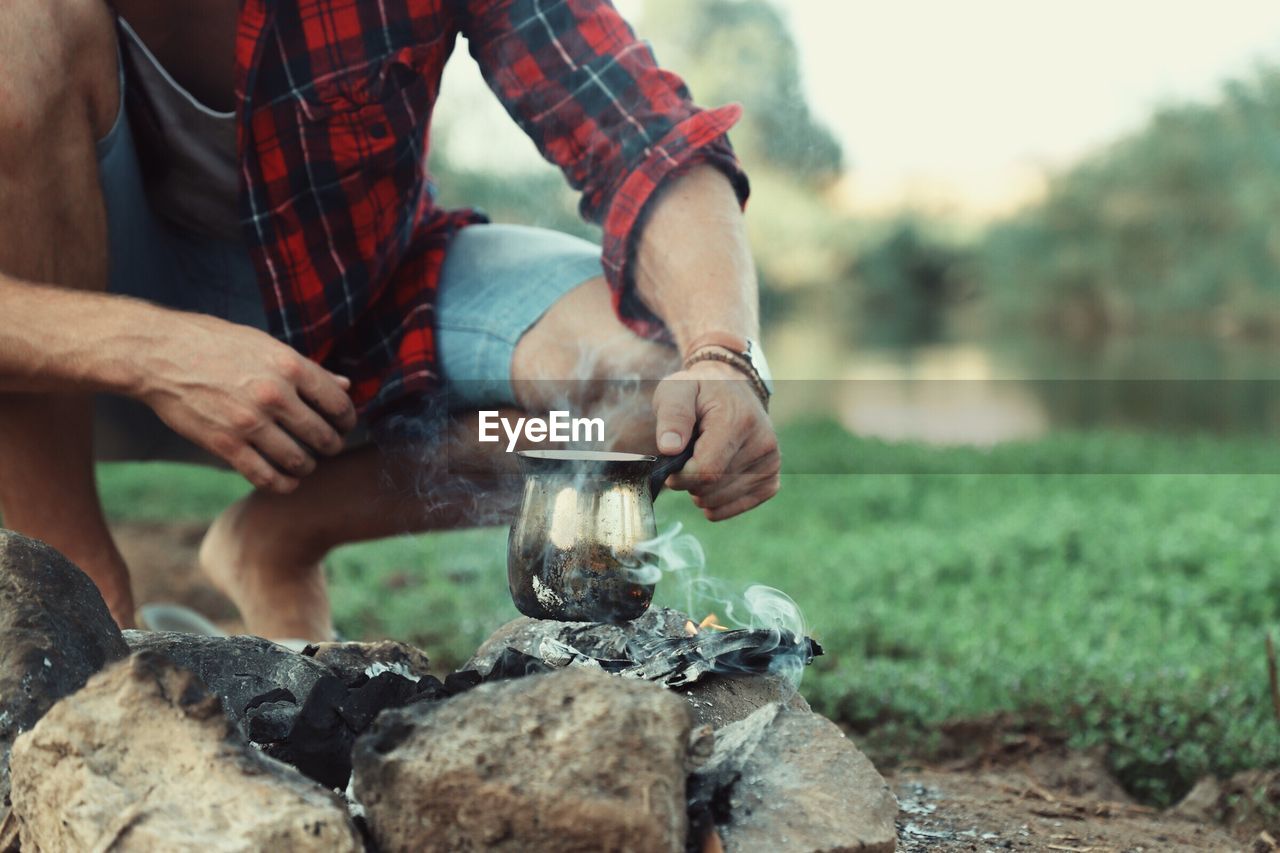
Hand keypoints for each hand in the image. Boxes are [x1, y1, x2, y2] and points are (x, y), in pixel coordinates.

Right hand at [135, 311, 356, 492]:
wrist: (158, 353)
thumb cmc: (215, 344)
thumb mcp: (265, 345)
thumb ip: (308, 368)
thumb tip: (346, 384)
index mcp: (289, 366)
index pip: (338, 403)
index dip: (347, 419)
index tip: (344, 425)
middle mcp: (274, 395)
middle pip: (323, 436)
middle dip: (332, 446)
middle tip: (328, 447)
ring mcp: (249, 422)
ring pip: (299, 461)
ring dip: (307, 466)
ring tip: (305, 463)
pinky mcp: (225, 445)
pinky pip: (266, 476)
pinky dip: (282, 484)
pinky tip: (286, 481)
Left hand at [651, 359, 779, 520]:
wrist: (732, 388)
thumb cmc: (700, 390)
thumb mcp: (678, 389)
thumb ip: (672, 415)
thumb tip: (669, 448)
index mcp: (739, 421)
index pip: (706, 471)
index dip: (679, 476)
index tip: (671, 463)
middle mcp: (762, 444)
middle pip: (710, 489)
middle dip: (688, 480)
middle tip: (688, 455)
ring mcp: (770, 464)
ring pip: (718, 501)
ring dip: (700, 490)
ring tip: (703, 460)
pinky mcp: (770, 480)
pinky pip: (733, 508)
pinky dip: (715, 500)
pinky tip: (713, 478)